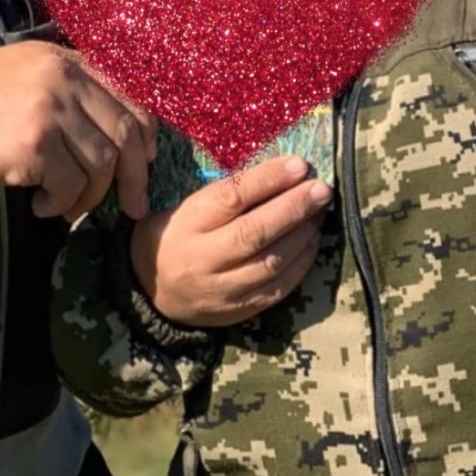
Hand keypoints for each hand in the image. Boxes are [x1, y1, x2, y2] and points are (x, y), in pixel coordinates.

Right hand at [0, 42, 156, 221]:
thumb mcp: (26, 79)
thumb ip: (70, 93)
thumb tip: (118, 138)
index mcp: (65, 60)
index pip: (127, 98)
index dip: (145, 137)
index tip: (147, 164)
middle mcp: (63, 77)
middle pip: (125, 132)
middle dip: (134, 176)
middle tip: (130, 206)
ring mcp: (49, 108)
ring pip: (101, 164)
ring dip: (88, 195)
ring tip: (62, 204)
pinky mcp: (33, 143)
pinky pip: (70, 184)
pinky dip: (61, 203)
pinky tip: (40, 206)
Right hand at [129, 154, 331, 326]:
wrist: (153, 293)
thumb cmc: (173, 234)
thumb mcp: (184, 206)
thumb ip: (222, 192)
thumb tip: (278, 171)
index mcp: (188, 224)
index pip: (232, 198)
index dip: (268, 180)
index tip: (298, 165)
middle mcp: (204, 259)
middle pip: (255, 232)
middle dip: (294, 208)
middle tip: (322, 189)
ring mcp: (223, 290)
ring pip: (271, 263)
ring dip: (302, 235)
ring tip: (321, 212)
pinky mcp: (240, 311)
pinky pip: (278, 288)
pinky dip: (301, 263)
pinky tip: (312, 241)